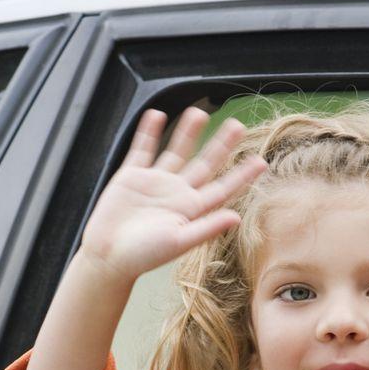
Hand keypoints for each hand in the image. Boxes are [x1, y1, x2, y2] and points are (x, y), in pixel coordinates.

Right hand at [79, 108, 264, 282]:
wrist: (107, 257)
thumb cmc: (142, 257)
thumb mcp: (178, 242)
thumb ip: (206, 228)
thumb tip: (235, 218)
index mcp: (191, 210)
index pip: (222, 188)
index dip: (242, 176)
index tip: (261, 162)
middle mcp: (176, 193)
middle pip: (204, 163)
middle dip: (221, 145)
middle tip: (237, 125)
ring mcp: (154, 183)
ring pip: (176, 151)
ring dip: (187, 133)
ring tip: (199, 112)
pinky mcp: (131, 177)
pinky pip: (142, 149)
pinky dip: (148, 132)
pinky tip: (156, 115)